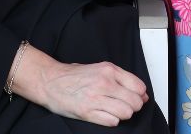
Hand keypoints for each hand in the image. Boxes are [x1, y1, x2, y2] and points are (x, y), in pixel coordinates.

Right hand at [12, 46, 148, 126]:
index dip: (140, 95)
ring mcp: (96, 98)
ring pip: (126, 113)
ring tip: (113, 111)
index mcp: (109, 70)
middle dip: (133, 107)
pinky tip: (104, 115)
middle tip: (124, 105)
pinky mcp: (87, 112)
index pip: (139, 86)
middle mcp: (104, 83)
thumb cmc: (73, 76)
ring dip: (122, 114)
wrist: (49, 80)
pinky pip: (112, 121)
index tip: (136, 98)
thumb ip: (120, 79)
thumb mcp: (99, 69)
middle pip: (135, 102)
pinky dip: (111, 120)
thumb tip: (141, 93)